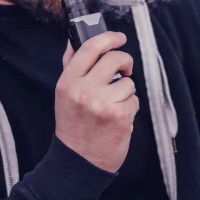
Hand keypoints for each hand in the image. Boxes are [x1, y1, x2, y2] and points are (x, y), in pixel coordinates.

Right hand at [55, 32, 138, 172]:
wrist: (79, 161)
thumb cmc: (73, 126)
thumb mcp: (64, 95)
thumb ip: (71, 67)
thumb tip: (74, 40)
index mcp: (68, 82)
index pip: (90, 48)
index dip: (109, 38)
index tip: (119, 38)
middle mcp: (84, 90)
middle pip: (115, 59)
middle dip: (125, 62)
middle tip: (125, 69)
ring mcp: (103, 103)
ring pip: (128, 82)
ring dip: (126, 92)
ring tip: (113, 105)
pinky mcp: (120, 116)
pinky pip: (134, 100)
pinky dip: (130, 107)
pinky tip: (118, 118)